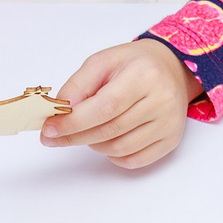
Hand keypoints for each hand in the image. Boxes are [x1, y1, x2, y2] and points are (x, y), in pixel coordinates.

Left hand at [43, 40, 200, 168]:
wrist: (172, 69)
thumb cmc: (134, 65)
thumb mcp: (103, 62)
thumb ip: (78, 84)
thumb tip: (60, 111)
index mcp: (145, 75)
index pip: (105, 107)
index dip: (74, 122)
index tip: (50, 129)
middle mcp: (162, 100)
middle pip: (110, 131)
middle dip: (75, 136)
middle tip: (54, 136)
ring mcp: (169, 123)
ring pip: (119, 149)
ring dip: (94, 145)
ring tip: (88, 130)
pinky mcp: (171, 140)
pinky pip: (133, 161)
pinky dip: (113, 156)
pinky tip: (108, 140)